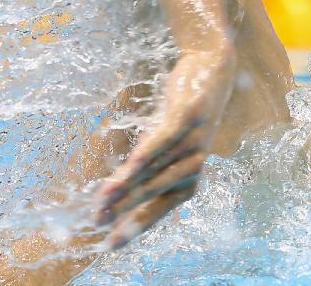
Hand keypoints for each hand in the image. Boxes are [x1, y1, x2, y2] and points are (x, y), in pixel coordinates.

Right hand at [95, 44, 235, 247]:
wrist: (211, 67)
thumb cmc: (183, 110)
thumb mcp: (166, 141)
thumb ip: (149, 165)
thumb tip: (116, 190)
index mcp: (189, 174)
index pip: (161, 208)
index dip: (136, 225)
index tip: (110, 243)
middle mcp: (194, 162)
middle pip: (157, 193)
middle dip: (127, 211)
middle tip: (99, 224)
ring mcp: (194, 139)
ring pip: (158, 168)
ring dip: (131, 185)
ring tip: (104, 198)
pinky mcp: (189, 115)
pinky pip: (165, 139)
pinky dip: (147, 153)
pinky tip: (130, 165)